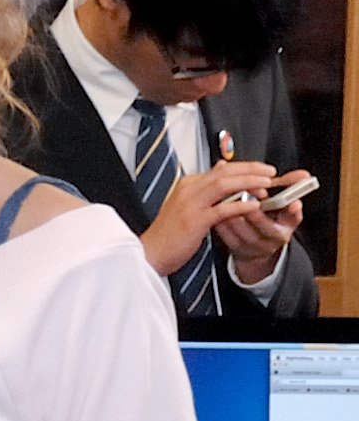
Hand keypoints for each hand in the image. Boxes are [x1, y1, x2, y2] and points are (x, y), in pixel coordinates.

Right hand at [146, 155, 290, 278]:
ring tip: (266, 185)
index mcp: (187, 185)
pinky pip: (222, 209)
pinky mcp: (194, 221)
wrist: (150, 253)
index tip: (262, 170)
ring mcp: (190, 205)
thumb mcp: (186, 204)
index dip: (244, 167)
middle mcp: (188, 190)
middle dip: (250, 170)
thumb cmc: (169, 233)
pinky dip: (240, 205)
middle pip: (223, 172)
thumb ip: (204, 187)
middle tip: (270, 172)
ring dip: (248, 183)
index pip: (220, 169)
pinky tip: (254, 205)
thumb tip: (221, 167)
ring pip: (223, 185)